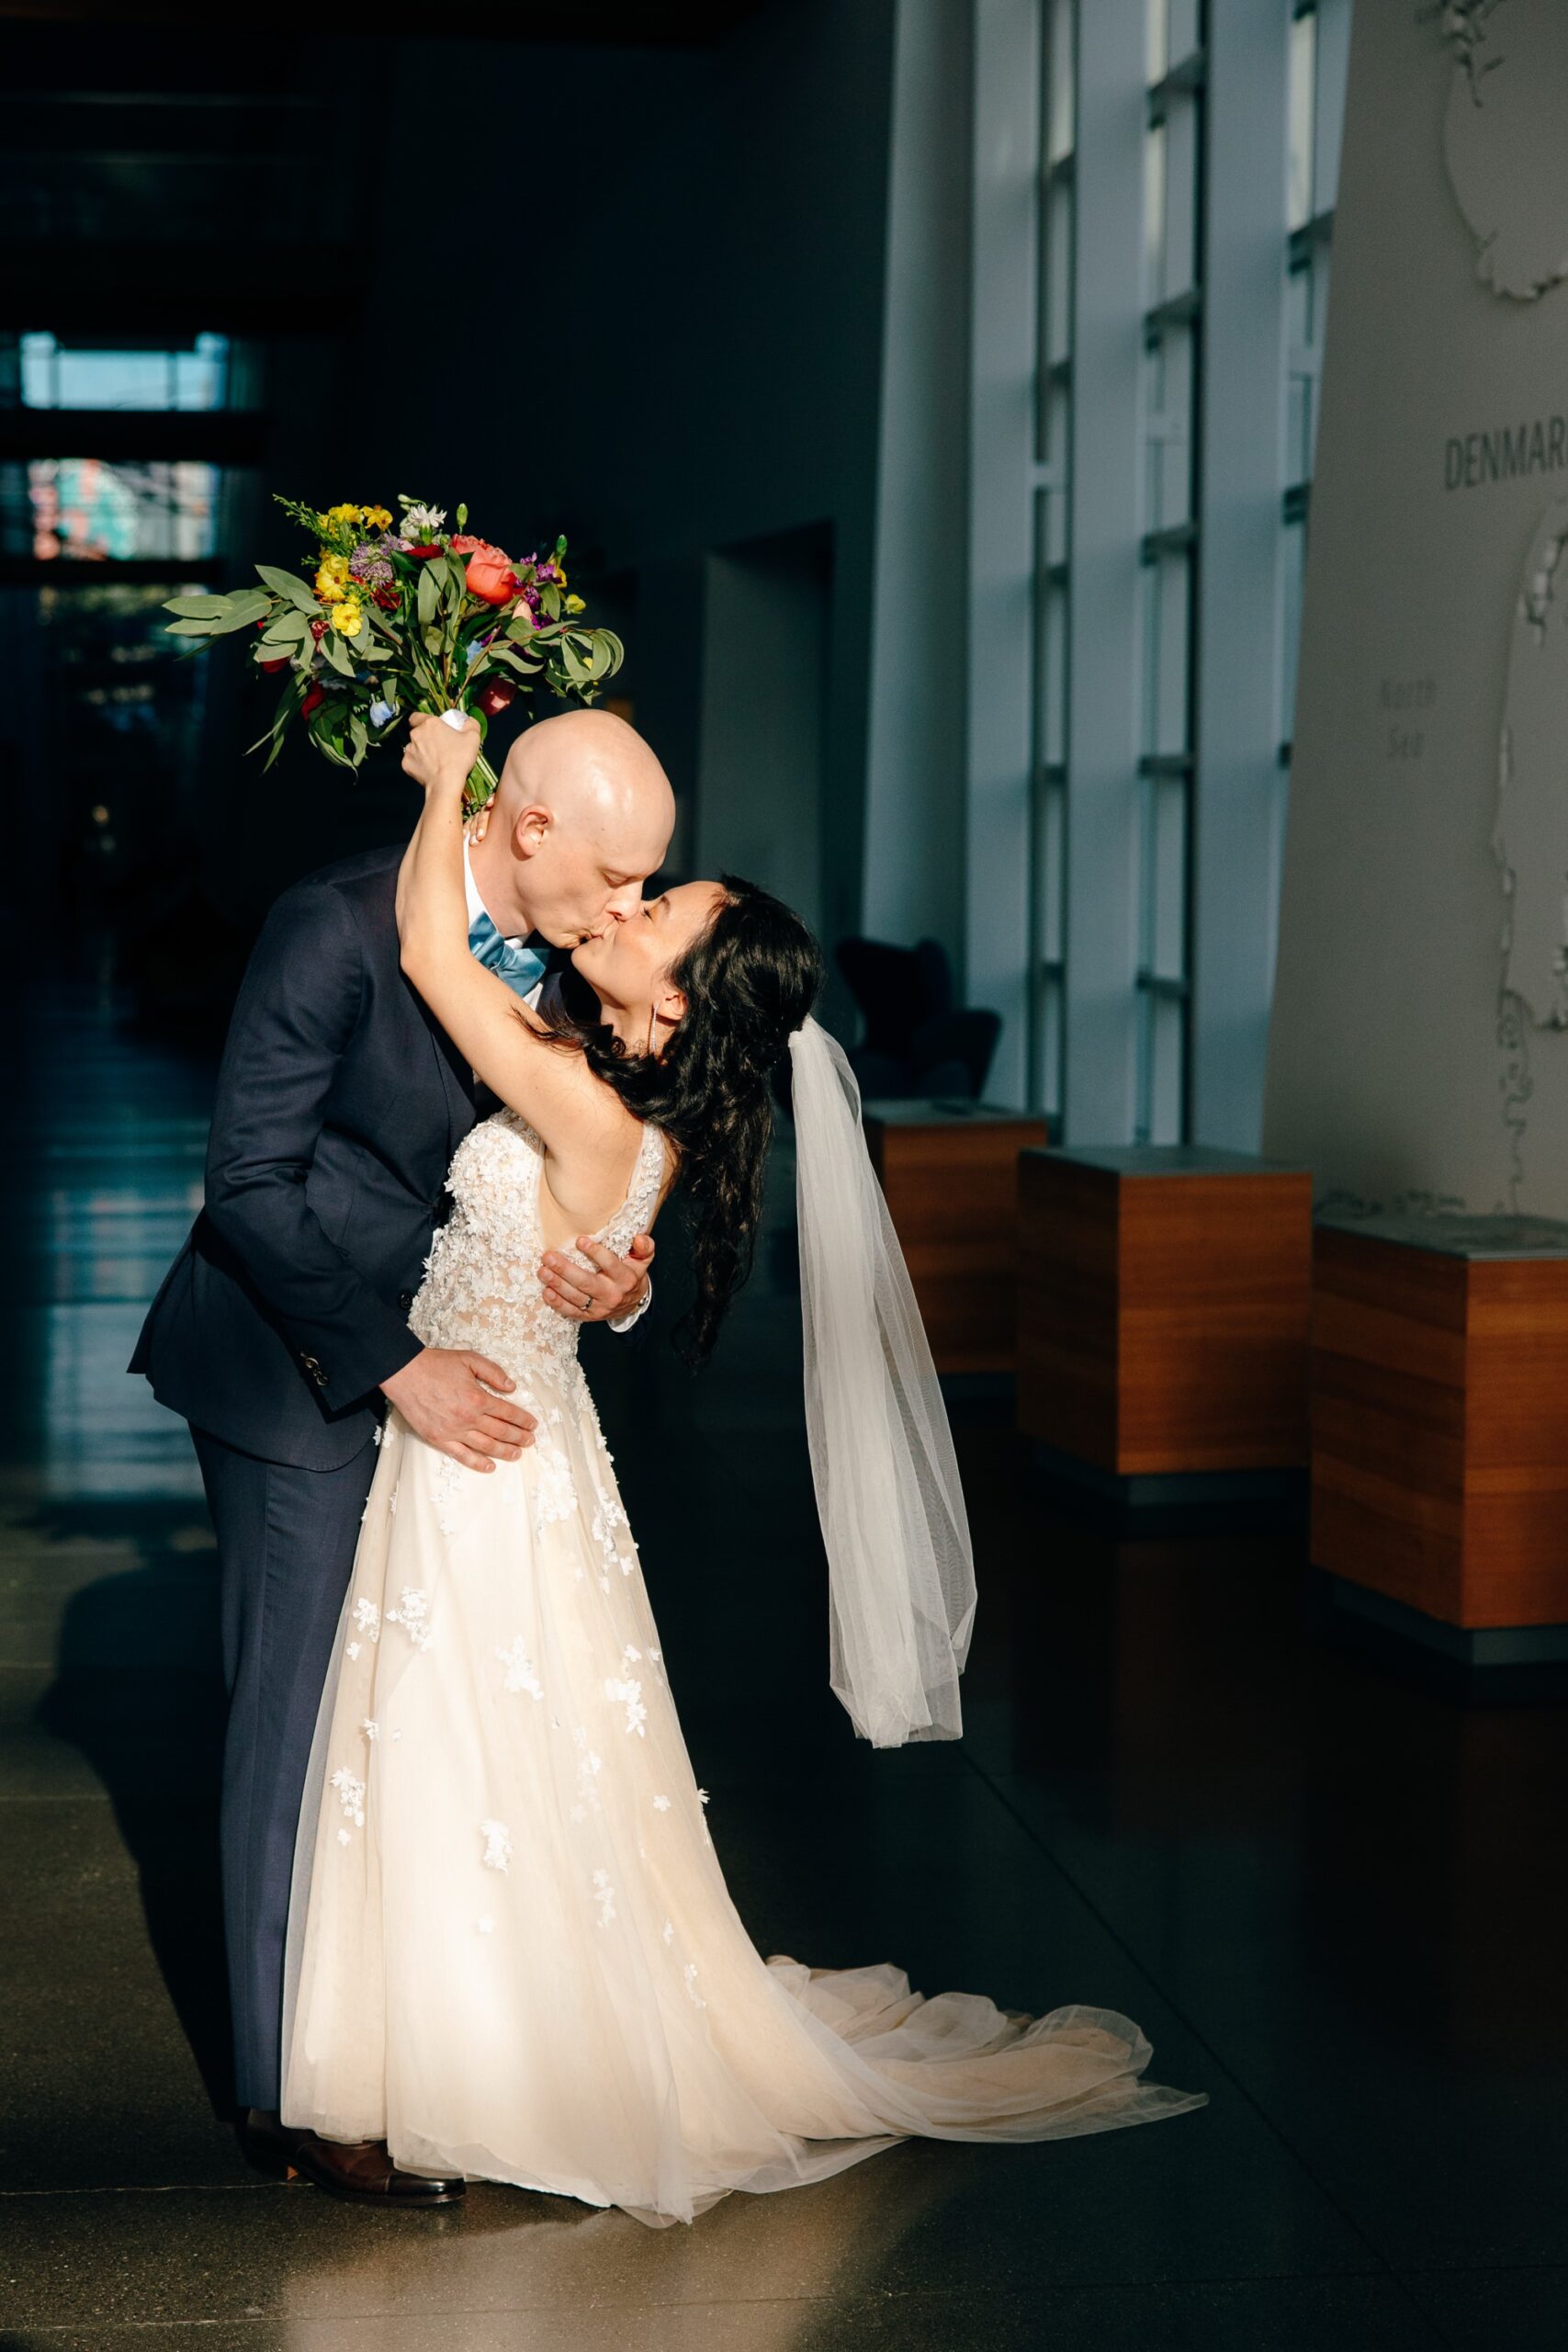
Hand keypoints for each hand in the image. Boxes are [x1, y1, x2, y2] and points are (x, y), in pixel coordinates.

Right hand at [380, 1347, 536, 1471]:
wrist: (405, 1373)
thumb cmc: (436, 1364)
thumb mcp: (470, 1359)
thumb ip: (493, 1372)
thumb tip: (512, 1387)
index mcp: (478, 1398)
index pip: (508, 1413)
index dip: (523, 1420)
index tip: (532, 1425)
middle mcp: (469, 1418)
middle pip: (501, 1432)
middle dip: (519, 1437)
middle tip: (530, 1441)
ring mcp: (454, 1431)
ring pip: (486, 1446)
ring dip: (504, 1452)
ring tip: (517, 1454)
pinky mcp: (439, 1439)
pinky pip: (462, 1455)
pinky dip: (478, 1463)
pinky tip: (490, 1466)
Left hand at [402, 709, 480, 797]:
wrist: (446, 784)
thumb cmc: (458, 759)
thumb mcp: (473, 737)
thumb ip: (471, 724)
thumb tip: (468, 721)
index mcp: (430, 724)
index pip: (416, 716)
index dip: (422, 720)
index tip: (431, 728)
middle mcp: (416, 734)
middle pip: (417, 732)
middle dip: (425, 738)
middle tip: (439, 746)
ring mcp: (409, 750)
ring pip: (414, 747)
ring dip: (422, 751)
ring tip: (435, 760)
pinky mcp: (406, 764)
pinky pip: (412, 761)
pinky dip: (418, 764)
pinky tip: (429, 769)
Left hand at [540, 1232, 654, 1323]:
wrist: (633, 1303)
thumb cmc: (633, 1274)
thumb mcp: (643, 1259)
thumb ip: (644, 1246)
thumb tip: (638, 1238)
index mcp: (626, 1278)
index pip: (610, 1264)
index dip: (595, 1253)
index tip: (580, 1240)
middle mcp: (612, 1294)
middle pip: (586, 1282)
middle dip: (565, 1270)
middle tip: (549, 1257)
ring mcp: (599, 1307)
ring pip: (576, 1297)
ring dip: (557, 1284)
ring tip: (542, 1271)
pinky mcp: (589, 1316)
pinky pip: (571, 1312)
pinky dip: (557, 1303)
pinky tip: (546, 1291)